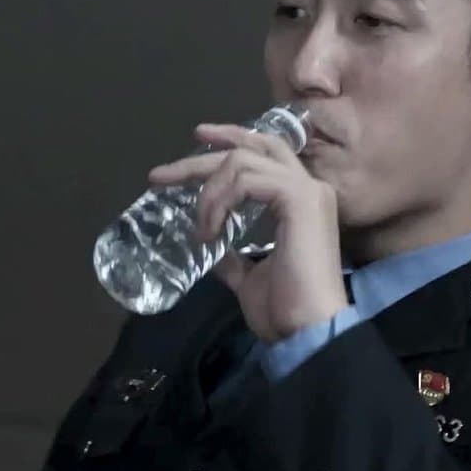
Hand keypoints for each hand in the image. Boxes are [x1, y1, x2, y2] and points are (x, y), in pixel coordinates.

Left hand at [148, 123, 347, 342]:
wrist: (306, 329)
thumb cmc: (285, 309)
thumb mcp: (249, 277)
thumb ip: (233, 257)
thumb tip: (211, 248)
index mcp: (301, 202)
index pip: (266, 154)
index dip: (232, 141)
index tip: (196, 141)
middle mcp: (309, 187)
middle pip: (252, 148)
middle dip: (204, 156)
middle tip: (162, 174)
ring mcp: (306, 191)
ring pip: (243, 162)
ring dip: (209, 192)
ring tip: (199, 229)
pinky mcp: (298, 199)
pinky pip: (246, 181)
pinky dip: (220, 202)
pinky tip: (210, 232)